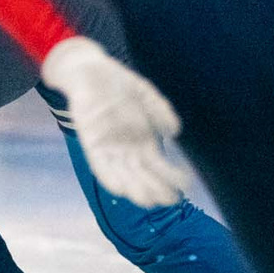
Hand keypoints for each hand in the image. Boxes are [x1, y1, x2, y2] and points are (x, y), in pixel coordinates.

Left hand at [40, 36, 185, 207]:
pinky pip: (99, 166)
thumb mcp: (144, 94)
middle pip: (143, 175)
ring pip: (124, 175)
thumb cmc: (118, 82)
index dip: (172, 177)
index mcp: (142, 140)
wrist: (88, 71)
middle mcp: (126, 148)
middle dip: (158, 189)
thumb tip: (174, 131)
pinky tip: (120, 190)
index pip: (159, 166)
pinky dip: (109, 178)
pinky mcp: (90, 143)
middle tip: (172, 200)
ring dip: (136, 189)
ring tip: (150, 201)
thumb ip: (160, 109)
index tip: (186, 187)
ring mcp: (108, 147)